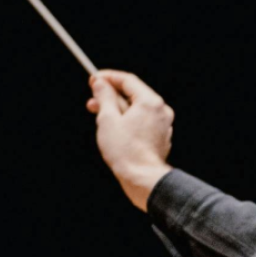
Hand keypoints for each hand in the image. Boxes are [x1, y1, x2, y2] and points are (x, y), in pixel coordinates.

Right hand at [87, 70, 173, 211]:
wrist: (143, 179)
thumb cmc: (125, 151)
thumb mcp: (108, 119)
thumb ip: (104, 97)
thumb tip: (100, 83)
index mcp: (150, 102)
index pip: (128, 80)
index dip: (108, 77)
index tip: (93, 79)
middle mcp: (161, 111)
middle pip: (133, 95)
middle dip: (110, 96)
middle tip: (92, 100)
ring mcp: (163, 125)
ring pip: (137, 110)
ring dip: (117, 110)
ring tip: (99, 117)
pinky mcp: (161, 137)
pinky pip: (142, 122)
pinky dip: (128, 121)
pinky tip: (114, 130)